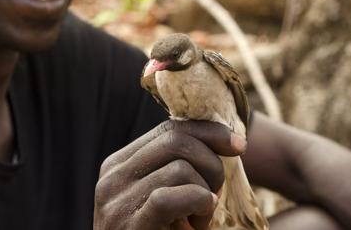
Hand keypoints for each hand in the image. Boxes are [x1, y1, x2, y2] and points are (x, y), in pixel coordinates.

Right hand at [94, 120, 246, 229]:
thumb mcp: (166, 196)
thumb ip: (177, 166)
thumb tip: (221, 136)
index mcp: (119, 164)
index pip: (168, 130)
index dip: (208, 132)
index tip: (239, 145)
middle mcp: (112, 177)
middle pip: (175, 142)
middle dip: (210, 164)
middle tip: (214, 195)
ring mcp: (116, 202)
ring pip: (179, 169)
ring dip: (203, 195)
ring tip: (197, 221)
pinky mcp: (128, 226)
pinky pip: (168, 198)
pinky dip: (195, 204)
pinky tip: (198, 223)